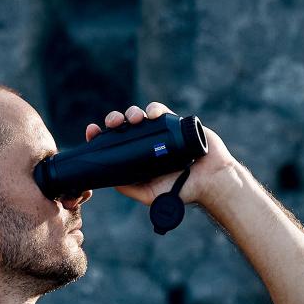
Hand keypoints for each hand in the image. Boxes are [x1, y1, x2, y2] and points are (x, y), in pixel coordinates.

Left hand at [85, 102, 240, 207]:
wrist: (211, 181)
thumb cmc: (181, 190)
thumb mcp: (149, 195)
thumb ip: (129, 188)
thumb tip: (109, 179)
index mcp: (135, 156)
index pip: (113, 142)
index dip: (100, 135)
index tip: (92, 132)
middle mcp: (145, 141)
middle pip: (122, 125)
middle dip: (114, 120)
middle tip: (113, 123)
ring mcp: (159, 131)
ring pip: (139, 114)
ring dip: (132, 113)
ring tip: (134, 119)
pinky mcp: (174, 122)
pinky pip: (159, 110)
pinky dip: (153, 108)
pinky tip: (151, 114)